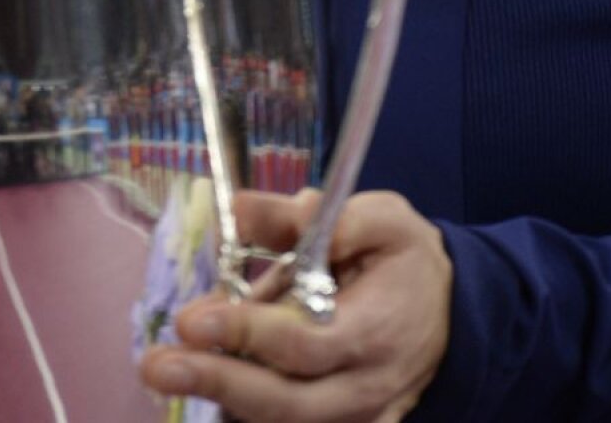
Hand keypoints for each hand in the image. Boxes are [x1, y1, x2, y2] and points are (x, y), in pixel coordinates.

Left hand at [138, 187, 452, 421]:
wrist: (454, 316)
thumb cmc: (408, 260)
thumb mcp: (382, 217)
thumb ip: (316, 215)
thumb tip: (241, 209)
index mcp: (376, 331)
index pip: (304, 345)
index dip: (246, 334)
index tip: (192, 317)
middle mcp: (363, 388)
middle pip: (284, 401)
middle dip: (216, 381)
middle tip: (156, 362)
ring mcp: (354, 417)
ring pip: (282, 422)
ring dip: (222, 397)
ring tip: (169, 370)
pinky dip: (246, 412)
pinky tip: (207, 385)